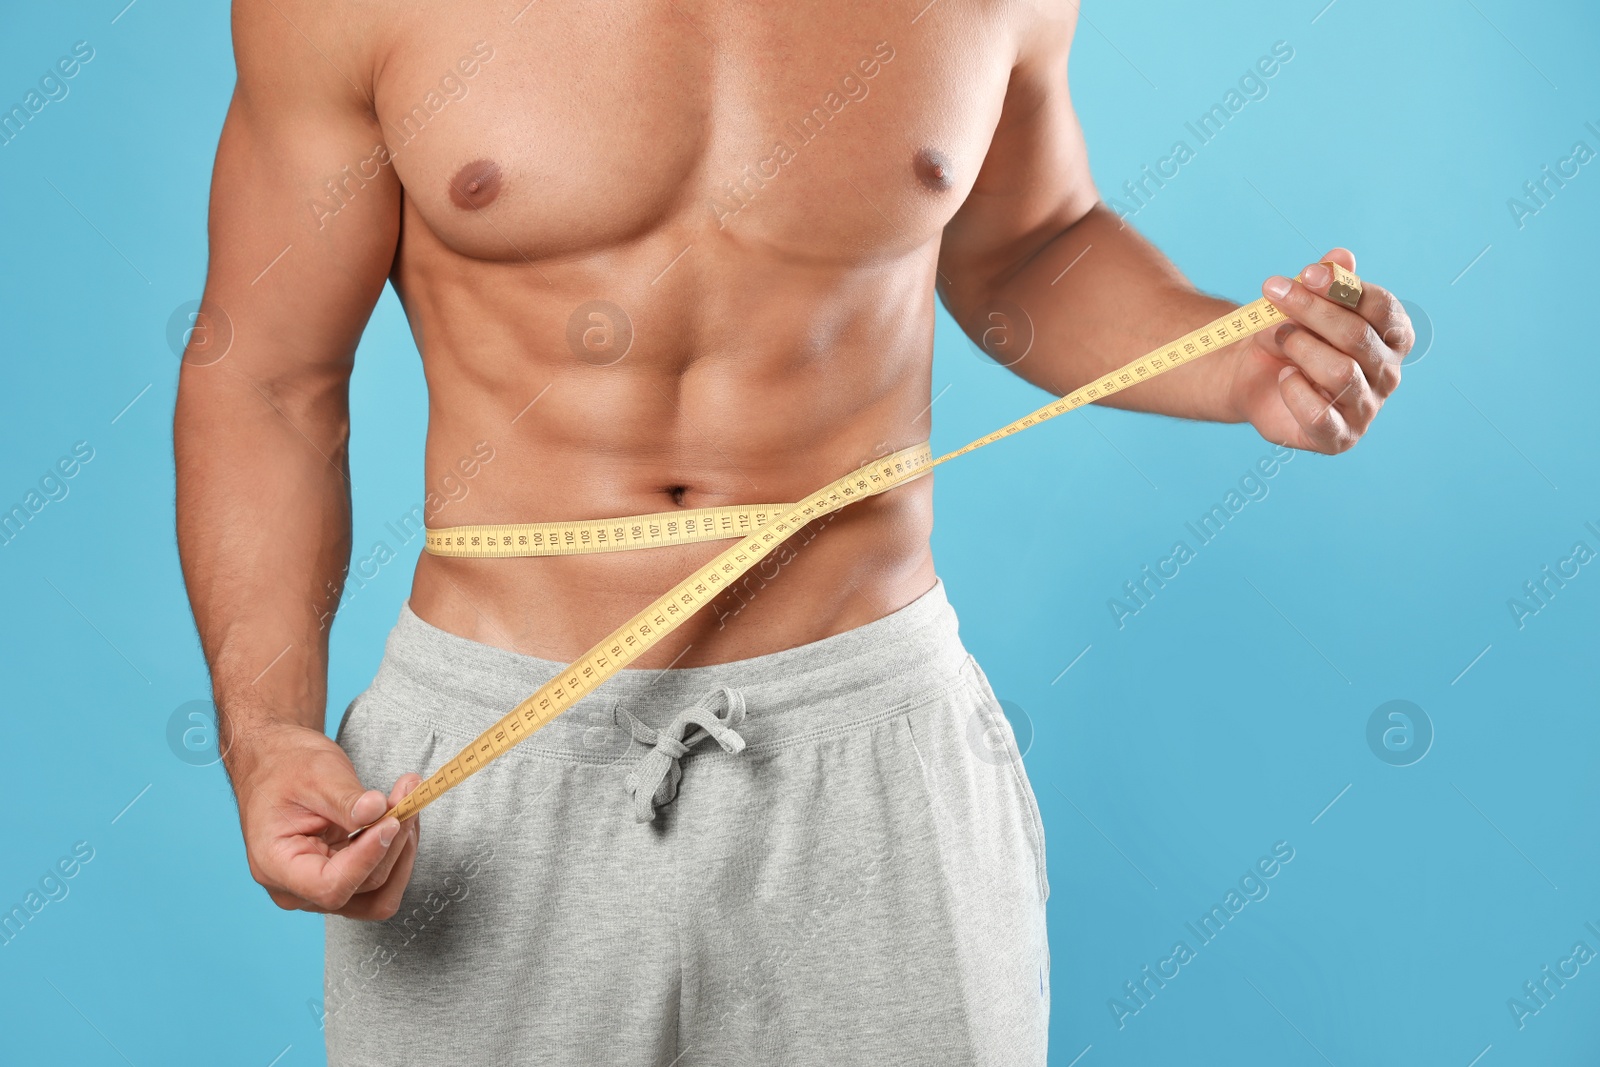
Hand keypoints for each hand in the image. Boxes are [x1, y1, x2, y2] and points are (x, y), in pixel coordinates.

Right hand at [229, 720, 420, 919]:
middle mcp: (296, 888)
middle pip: (361, 887)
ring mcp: (319, 887)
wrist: (277, 764)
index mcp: (276, 865)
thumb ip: (346, 799)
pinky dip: (396, 849)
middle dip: (392, 842)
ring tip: (407, 805)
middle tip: (407, 797)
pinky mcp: (341, 877)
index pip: (329, 886)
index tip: (390, 822)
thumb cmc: (286, 768)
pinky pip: (379, 877)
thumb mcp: (316, 775)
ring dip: (400, 850)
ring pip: (379, 891)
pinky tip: (400, 817)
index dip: (367, 859)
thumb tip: (377, 811)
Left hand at [1225, 248, 1412, 452]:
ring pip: (1339, 372)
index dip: (1342, 288)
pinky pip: (1319, 414)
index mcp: (1392, 336)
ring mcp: (1367, 408)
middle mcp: (1387, 373)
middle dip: (1311, 311)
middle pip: (1357, 336)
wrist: (1254, 376)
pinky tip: (1284, 377)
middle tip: (1273, 293)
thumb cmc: (1289, 335)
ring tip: (1279, 338)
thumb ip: (1324, 280)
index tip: (1306, 273)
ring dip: (1300, 347)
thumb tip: (1341, 257)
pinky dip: (1294, 390)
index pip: (1382, 307)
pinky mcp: (1340, 438)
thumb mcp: (1302, 302)